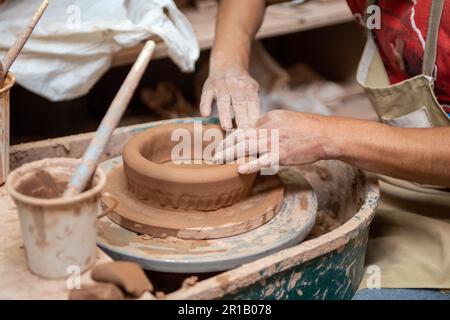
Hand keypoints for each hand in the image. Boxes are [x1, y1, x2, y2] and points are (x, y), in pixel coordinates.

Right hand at [200, 66, 259, 128]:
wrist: (227, 64)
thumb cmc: (242, 86)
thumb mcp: (252, 90)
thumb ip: (254, 106)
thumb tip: (257, 127)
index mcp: (249, 88)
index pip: (253, 104)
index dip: (253, 118)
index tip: (254, 132)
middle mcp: (236, 86)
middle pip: (239, 104)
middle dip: (241, 119)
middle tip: (243, 135)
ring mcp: (221, 86)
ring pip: (223, 101)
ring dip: (225, 115)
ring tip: (226, 128)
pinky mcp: (209, 87)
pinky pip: (206, 96)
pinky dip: (205, 104)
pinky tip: (205, 114)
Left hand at [214, 110, 332, 173]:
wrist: (324, 134)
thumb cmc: (307, 128)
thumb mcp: (285, 118)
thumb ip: (270, 124)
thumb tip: (257, 131)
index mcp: (268, 117)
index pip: (246, 127)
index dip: (233, 136)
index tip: (225, 143)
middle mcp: (268, 128)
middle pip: (241, 136)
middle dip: (226, 145)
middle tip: (214, 153)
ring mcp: (273, 142)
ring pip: (247, 147)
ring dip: (231, 154)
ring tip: (219, 160)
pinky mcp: (281, 155)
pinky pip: (261, 161)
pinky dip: (249, 165)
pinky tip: (239, 169)